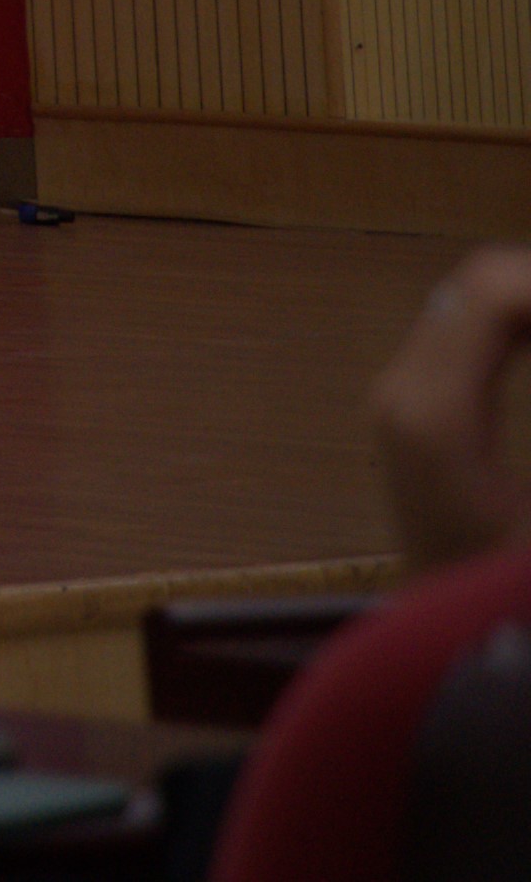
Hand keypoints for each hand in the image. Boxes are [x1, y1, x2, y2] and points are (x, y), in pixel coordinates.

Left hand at [368, 246, 530, 572]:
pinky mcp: (419, 401)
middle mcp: (404, 384)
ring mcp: (404, 389)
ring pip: (480, 298)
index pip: (495, 291)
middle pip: (486, 281)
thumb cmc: (504, 590)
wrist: (451, 641)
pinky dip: (527, 321)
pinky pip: (476, 328)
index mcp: (434, 410)